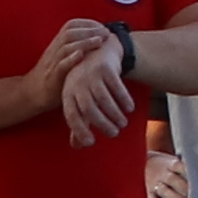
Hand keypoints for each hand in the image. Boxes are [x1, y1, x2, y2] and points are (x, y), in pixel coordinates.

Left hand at [37, 22, 133, 144]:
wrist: (99, 51)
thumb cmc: (88, 82)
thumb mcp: (80, 99)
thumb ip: (79, 122)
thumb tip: (77, 145)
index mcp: (68, 93)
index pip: (71, 115)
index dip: (79, 130)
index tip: (90, 142)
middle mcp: (77, 83)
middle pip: (88, 109)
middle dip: (102, 124)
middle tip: (114, 134)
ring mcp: (91, 74)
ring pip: (103, 99)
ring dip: (114, 114)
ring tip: (122, 123)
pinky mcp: (105, 67)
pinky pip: (116, 87)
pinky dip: (124, 99)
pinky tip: (129, 108)